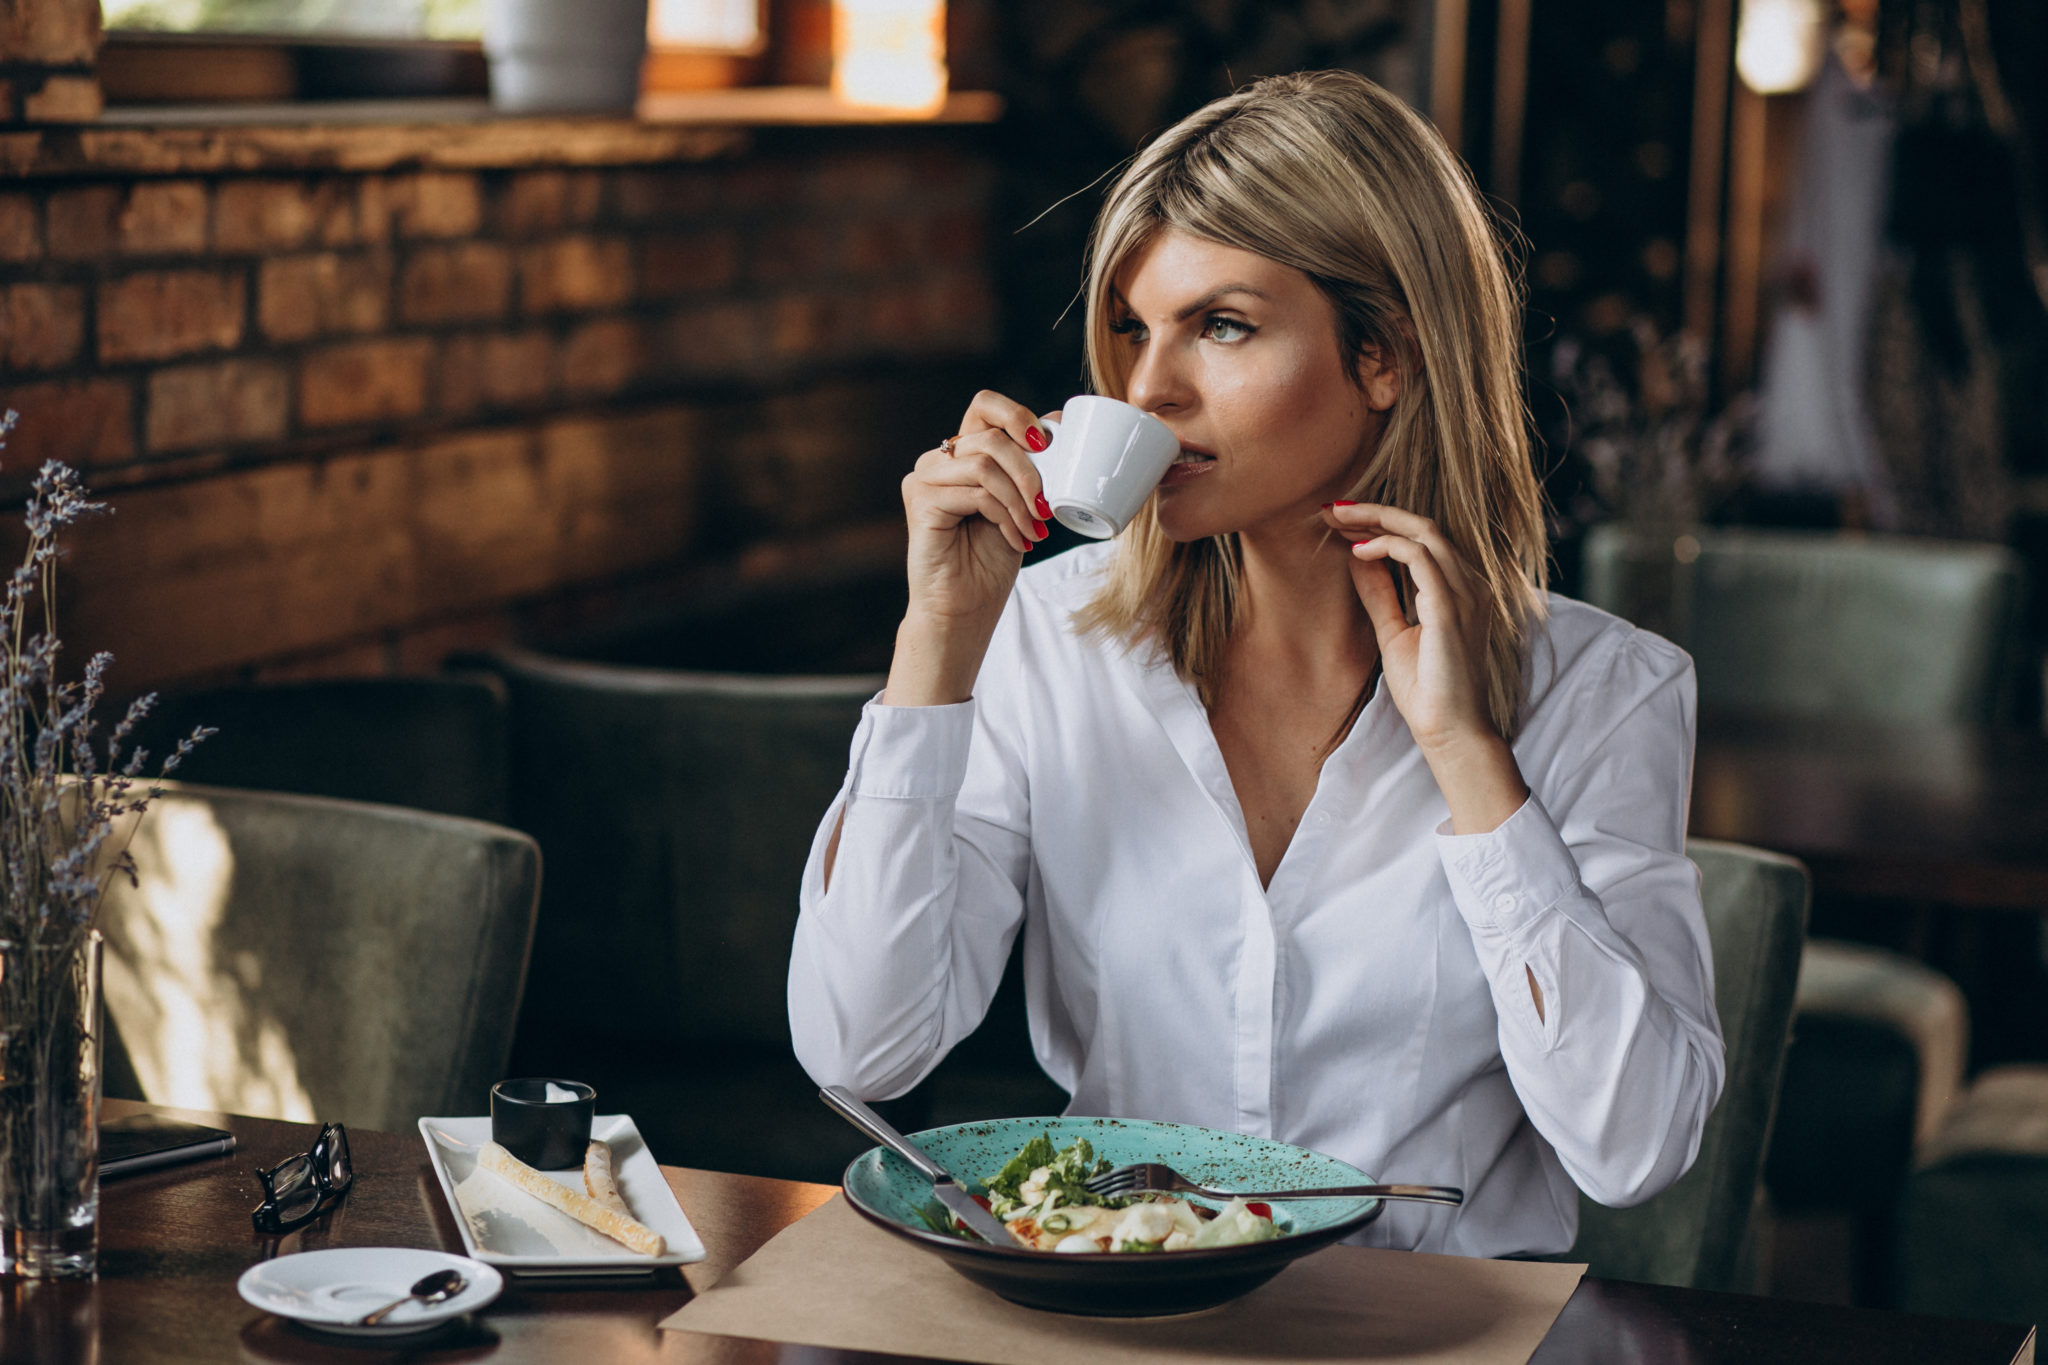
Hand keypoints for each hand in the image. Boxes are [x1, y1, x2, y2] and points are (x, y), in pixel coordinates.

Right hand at [901, 390, 1052, 625]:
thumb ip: (1032, 465)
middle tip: (1045, 505)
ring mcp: (924, 479)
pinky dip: (1006, 516)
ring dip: (1020, 498)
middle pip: (991, 436)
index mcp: (962, 454)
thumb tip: (1057, 419)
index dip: (1017, 414)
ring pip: (984, 464)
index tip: (1045, 444)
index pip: (985, 406)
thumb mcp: (1022, 505)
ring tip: (1034, 528)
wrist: (966, 610)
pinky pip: (975, 493)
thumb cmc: (991, 561)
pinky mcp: (921, 502)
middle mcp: (938, 461)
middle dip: (1030, 470)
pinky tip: (1017, 539)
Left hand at [1322, 502, 1526, 832]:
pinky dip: (1388, 547)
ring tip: (1337, 520)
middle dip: (1375, 511)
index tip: (1341, 520)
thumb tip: (1356, 559)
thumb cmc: (1429, 691)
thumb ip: (1380, 595)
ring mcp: (1466, 594)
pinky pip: (1422, 558)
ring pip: (1424, 533)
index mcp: (1460, 589)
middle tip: (1331, 507)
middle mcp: (1470, 585)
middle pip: (1424, 526)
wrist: (1450, 732)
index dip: (1381, 522)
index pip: (1422, 539)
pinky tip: (1357, 551)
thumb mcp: (1394, 633)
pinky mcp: (1452, 608)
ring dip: (1377, 520)